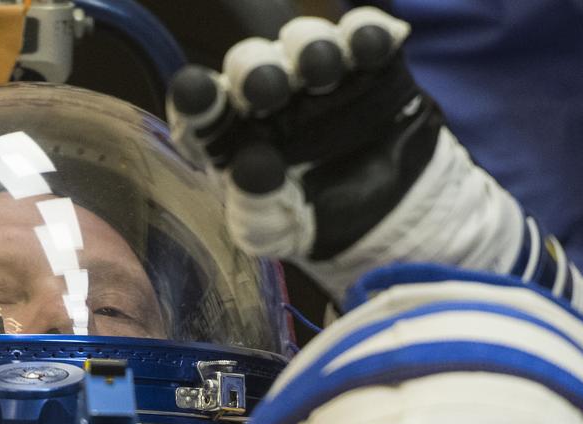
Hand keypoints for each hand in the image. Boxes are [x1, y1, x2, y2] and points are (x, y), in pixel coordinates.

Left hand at [166, 8, 476, 293]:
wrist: (386, 220)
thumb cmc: (308, 221)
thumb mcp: (274, 229)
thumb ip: (254, 206)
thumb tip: (250, 167)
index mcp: (228, 131)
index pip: (199, 106)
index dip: (195, 97)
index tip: (196, 93)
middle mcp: (265, 92)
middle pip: (249, 64)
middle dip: (255, 71)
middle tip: (266, 88)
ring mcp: (314, 72)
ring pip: (302, 40)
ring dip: (309, 49)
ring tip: (321, 69)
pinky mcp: (367, 62)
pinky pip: (363, 35)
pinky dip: (366, 34)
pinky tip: (372, 45)